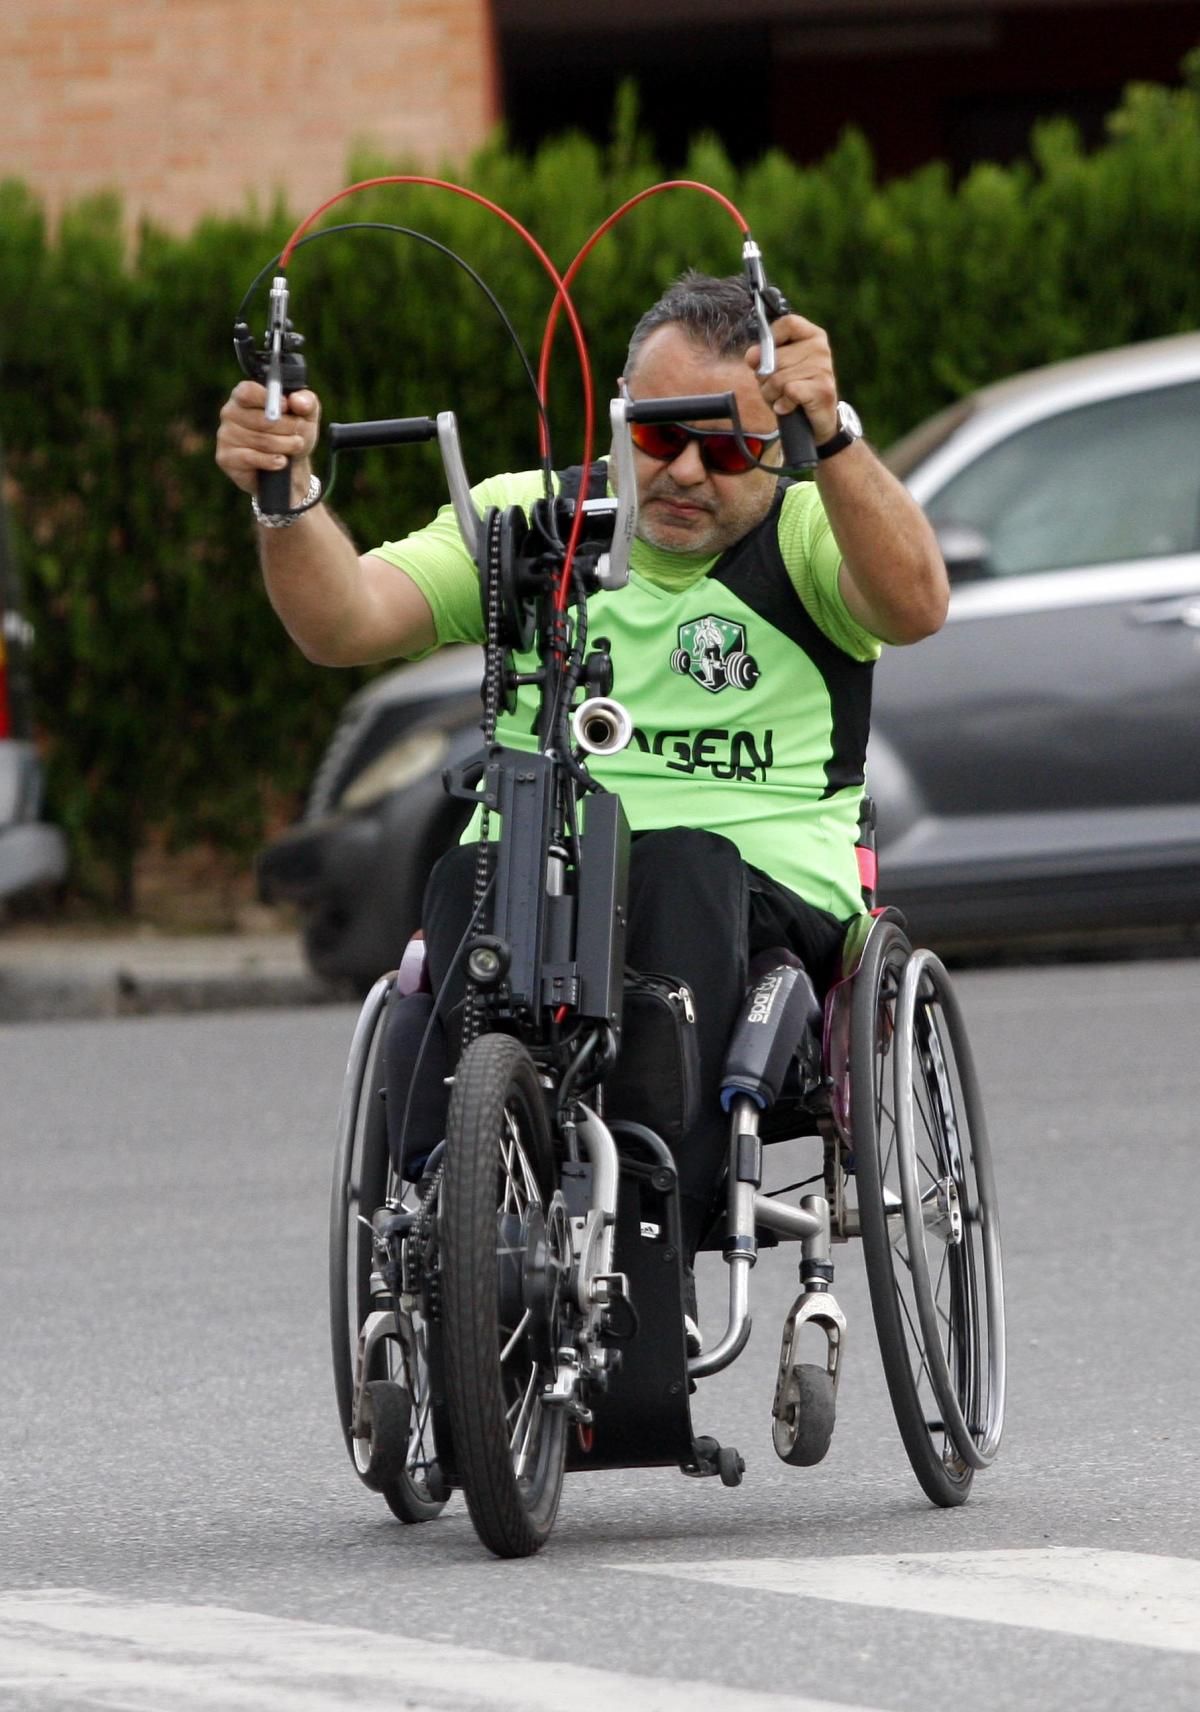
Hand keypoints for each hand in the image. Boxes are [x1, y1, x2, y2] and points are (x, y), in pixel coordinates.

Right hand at [216, 381, 321, 497]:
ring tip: (296, 446)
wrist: (289, 469)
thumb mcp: (306, 416)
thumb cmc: (292, 435)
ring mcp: (225, 435)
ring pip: (261, 440)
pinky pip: (251, 458)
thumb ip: (307, 402)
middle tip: (300, 434)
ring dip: (285, 445)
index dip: (268, 399)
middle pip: (261, 419)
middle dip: (288, 427)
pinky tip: (281, 461)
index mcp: (244, 395)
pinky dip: (272, 461)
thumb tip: (297, 401)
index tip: (287, 407)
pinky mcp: (226, 458)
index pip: (248, 391)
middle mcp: (230, 413)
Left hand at [746, 314, 838, 445]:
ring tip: (782, 398)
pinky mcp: (822, 389)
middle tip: (775, 388)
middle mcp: (820, 348)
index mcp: (812, 335)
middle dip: (765, 378)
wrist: (814, 422)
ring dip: (772, 394)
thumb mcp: (775, 369)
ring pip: (778, 377)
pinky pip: (789, 391)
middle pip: (776, 356)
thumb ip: (762, 357)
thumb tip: (753, 355)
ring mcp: (824, 368)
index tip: (764, 355)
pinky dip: (782, 404)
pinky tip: (788, 407)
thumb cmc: (793, 391)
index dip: (770, 338)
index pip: (787, 323)